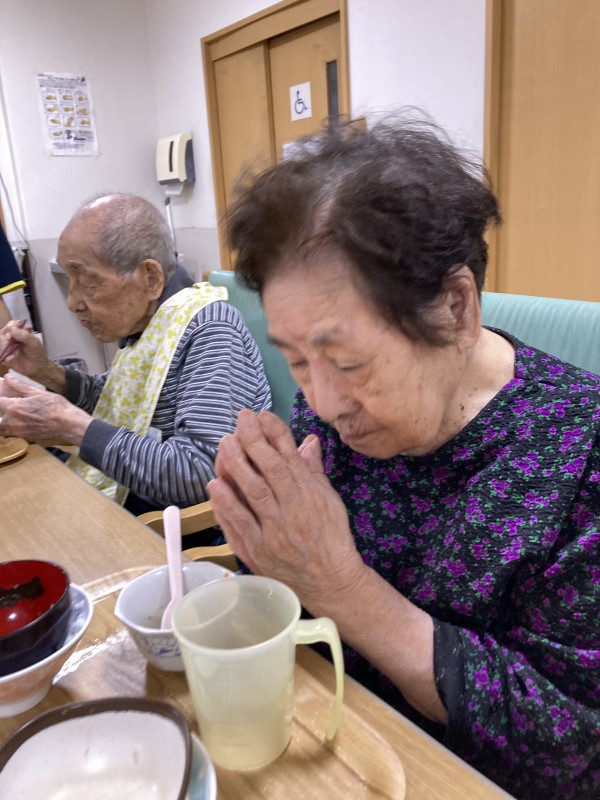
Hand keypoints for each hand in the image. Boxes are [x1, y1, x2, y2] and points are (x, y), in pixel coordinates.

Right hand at [0, 322, 64, 390]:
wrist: (37, 368)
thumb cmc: (37, 353)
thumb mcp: (34, 343)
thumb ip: (25, 335)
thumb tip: (12, 329)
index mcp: (20, 332)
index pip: (11, 325)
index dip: (10, 327)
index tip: (12, 332)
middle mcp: (11, 337)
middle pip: (2, 332)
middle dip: (5, 337)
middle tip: (9, 341)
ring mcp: (6, 346)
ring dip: (2, 345)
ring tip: (9, 351)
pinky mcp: (3, 355)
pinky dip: (2, 355)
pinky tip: (9, 358)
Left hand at [0, 373, 91, 444]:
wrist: (67, 424)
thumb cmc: (55, 406)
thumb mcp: (38, 392)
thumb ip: (20, 385)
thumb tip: (8, 377)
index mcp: (13, 407)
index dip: (0, 398)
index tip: (3, 397)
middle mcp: (12, 421)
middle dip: (1, 412)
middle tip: (8, 406)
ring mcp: (17, 432)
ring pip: (1, 428)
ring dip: (4, 422)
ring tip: (12, 416)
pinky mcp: (24, 438)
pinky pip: (11, 434)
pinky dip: (11, 430)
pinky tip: (20, 423)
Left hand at [208, 409, 366, 615]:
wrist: (331, 582)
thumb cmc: (331, 537)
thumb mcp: (329, 500)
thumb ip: (313, 471)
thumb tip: (308, 440)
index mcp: (309, 494)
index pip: (289, 456)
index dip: (274, 433)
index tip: (260, 416)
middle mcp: (292, 509)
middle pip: (269, 470)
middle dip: (253, 441)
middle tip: (240, 421)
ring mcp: (274, 531)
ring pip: (253, 494)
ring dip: (237, 467)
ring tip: (225, 444)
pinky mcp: (259, 551)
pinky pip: (240, 525)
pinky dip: (227, 506)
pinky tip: (214, 486)